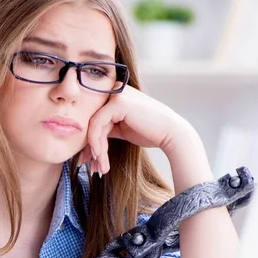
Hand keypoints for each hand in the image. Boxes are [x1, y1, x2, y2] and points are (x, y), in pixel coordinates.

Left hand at [78, 85, 193, 175]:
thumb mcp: (122, 129)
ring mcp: (116, 94)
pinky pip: (97, 123)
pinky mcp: (117, 102)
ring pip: (94, 124)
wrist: (172, 134)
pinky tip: (99, 155)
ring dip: (95, 149)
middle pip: (93, 121)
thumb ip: (106, 128)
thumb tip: (86, 141)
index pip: (96, 117)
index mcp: (116, 94)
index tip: (88, 159)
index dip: (90, 140)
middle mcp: (115, 90)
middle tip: (90, 166)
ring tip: (99, 167)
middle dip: (90, 146)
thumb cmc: (150, 133)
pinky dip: (95, 141)